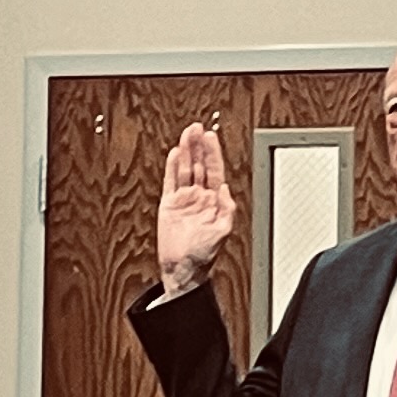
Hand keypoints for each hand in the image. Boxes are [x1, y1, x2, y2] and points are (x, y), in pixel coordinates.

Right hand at [155, 120, 236, 295]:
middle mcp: (199, 197)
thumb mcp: (222, 231)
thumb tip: (225, 189)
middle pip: (199, 165)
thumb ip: (227, 209)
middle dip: (199, 146)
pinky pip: (171, 182)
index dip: (213, 153)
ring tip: (186, 135)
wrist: (183, 268)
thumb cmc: (204, 254)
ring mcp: (184, 199)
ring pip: (185, 169)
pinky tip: (174, 155)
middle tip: (196, 128)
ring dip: (186, 152)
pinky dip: (171, 168)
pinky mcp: (170, 205)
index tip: (211, 137)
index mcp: (214, 201)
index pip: (214, 170)